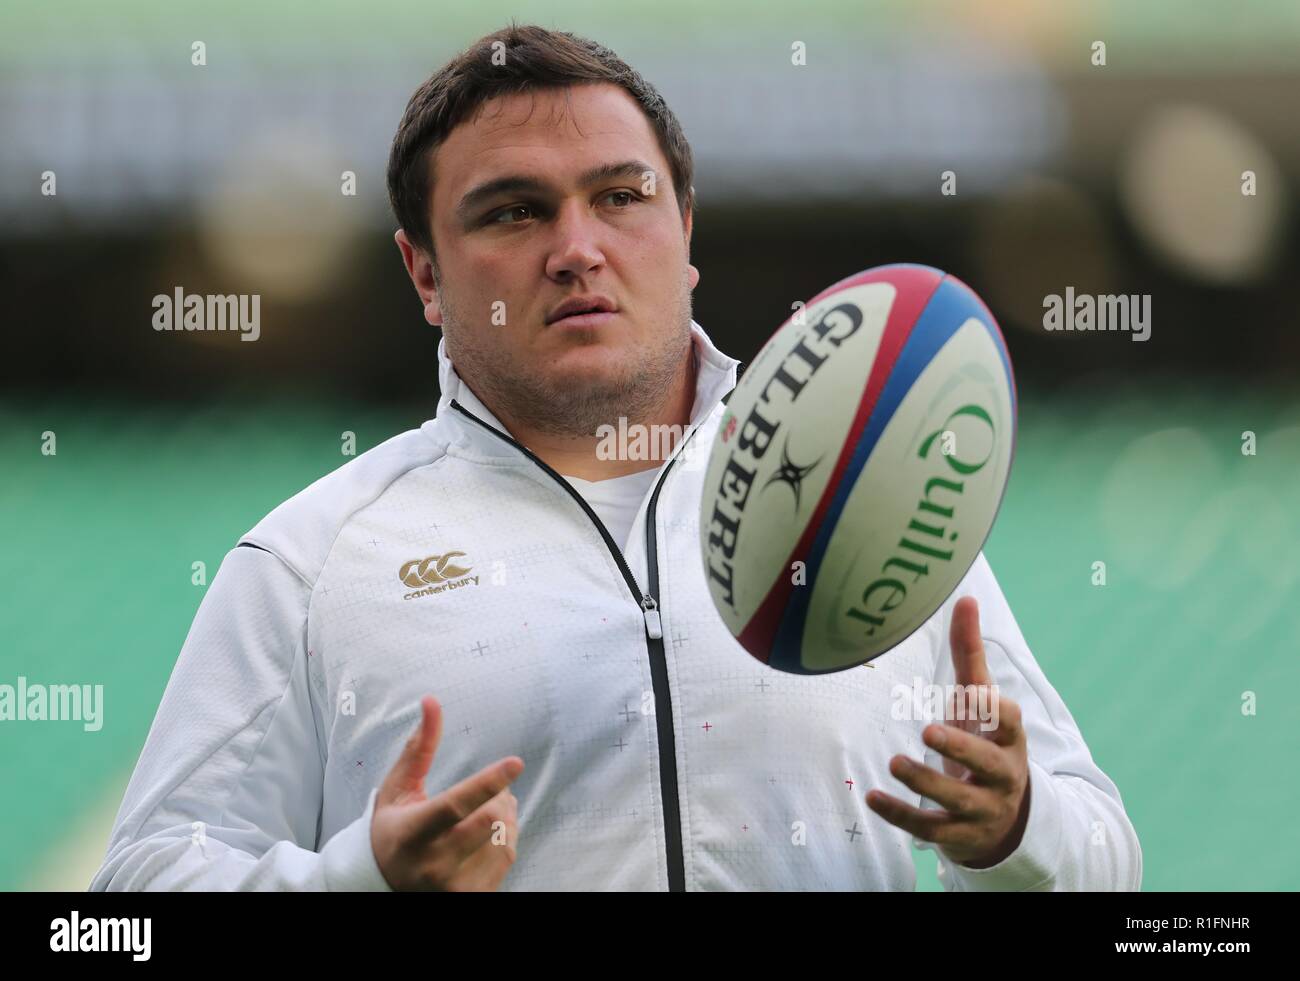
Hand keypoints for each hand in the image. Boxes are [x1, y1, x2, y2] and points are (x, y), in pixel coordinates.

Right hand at [370, 695, 524, 889]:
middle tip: (492, 792)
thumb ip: (418, 747)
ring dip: (504, 816)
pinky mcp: (470, 898)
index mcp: (411, 833)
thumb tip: (431, 701)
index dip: (487, 783)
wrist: (382, 885)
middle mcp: (432, 864)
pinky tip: (488, 836)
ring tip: (486, 813)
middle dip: (497, 797)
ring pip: (503, 837)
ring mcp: (452, 887)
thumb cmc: (392, 829)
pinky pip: (508, 858)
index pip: (455, 806)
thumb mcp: (398, 789)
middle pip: (488, 820)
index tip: (516, 763)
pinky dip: (505, 839)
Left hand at [866, 596, 1029, 868]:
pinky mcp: (959, 834)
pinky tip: (873, 798)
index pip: (1010, 724)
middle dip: (961, 749)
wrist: (1006, 817)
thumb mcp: (981, 704)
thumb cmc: (986, 743)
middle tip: (929, 731)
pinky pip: (930, 829)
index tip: (976, 694)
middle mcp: (1002, 775)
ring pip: (958, 800)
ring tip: (895, 762)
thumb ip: (970, 655)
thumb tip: (965, 598)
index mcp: (1009, 739)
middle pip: (988, 764)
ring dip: (925, 783)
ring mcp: (982, 808)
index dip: (996, 711)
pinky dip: (901, 815)